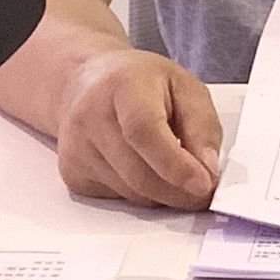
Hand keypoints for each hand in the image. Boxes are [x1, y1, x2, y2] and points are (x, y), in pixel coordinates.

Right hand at [54, 48, 223, 208]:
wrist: (86, 82)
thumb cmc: (138, 82)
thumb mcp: (184, 86)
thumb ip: (202, 126)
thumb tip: (207, 169)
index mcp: (123, 86)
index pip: (144, 131)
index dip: (175, 164)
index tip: (203, 184)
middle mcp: (90, 116)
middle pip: (138, 173)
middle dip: (178, 192)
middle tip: (203, 192)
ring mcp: (76, 147)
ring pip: (129, 193)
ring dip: (161, 194)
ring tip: (174, 173)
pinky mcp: (71, 172)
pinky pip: (115, 198)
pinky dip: (139, 194)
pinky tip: (143, 169)